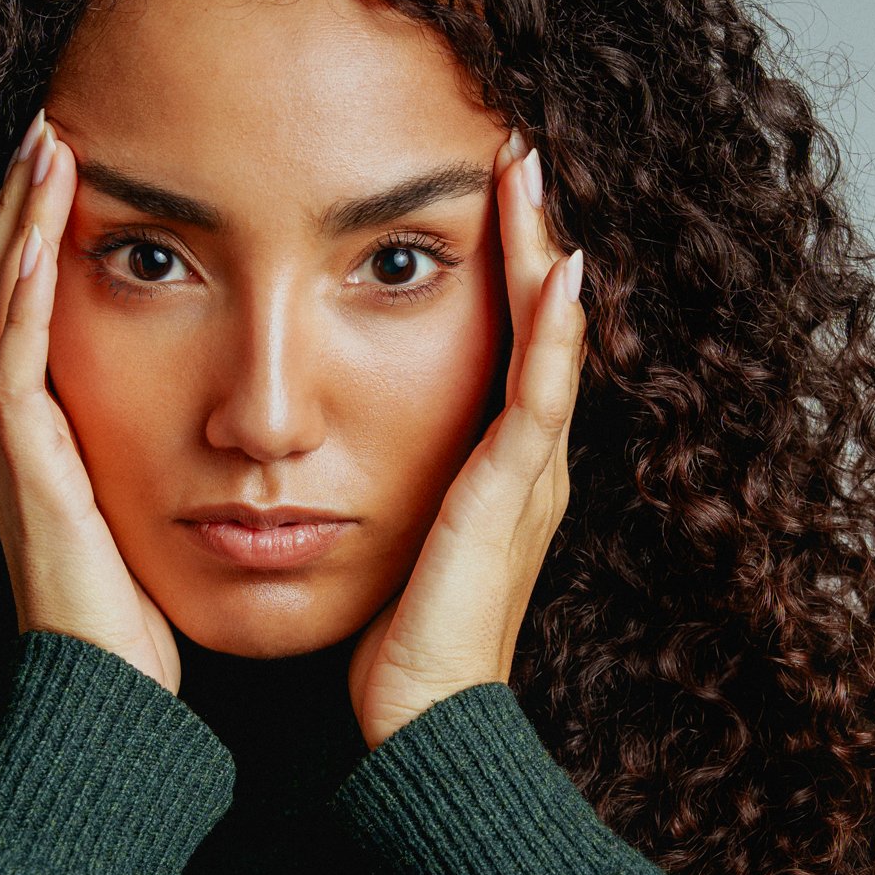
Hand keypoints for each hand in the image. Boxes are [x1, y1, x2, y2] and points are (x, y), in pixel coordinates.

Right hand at [0, 110, 180, 692]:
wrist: (113, 703)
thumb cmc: (145, 621)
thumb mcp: (163, 517)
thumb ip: (178, 460)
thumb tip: (247, 424)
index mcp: (53, 434)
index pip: (36, 308)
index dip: (47, 234)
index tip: (78, 165)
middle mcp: (20, 429)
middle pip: (1, 285)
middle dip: (21, 205)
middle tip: (47, 127)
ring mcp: (13, 445)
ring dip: (17, 222)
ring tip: (43, 146)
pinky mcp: (24, 468)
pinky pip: (13, 360)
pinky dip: (24, 292)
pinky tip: (45, 234)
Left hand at [347, 131, 586, 750]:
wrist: (422, 724)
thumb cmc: (395, 644)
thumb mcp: (387, 542)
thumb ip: (378, 487)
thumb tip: (317, 448)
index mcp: (493, 469)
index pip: (508, 343)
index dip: (503, 268)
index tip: (481, 193)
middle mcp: (524, 462)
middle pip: (540, 324)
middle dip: (531, 236)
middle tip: (519, 150)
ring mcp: (527, 477)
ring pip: (550, 340)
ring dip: (543, 252)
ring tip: (532, 172)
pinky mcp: (513, 497)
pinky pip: (542, 396)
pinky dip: (554, 331)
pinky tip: (557, 269)